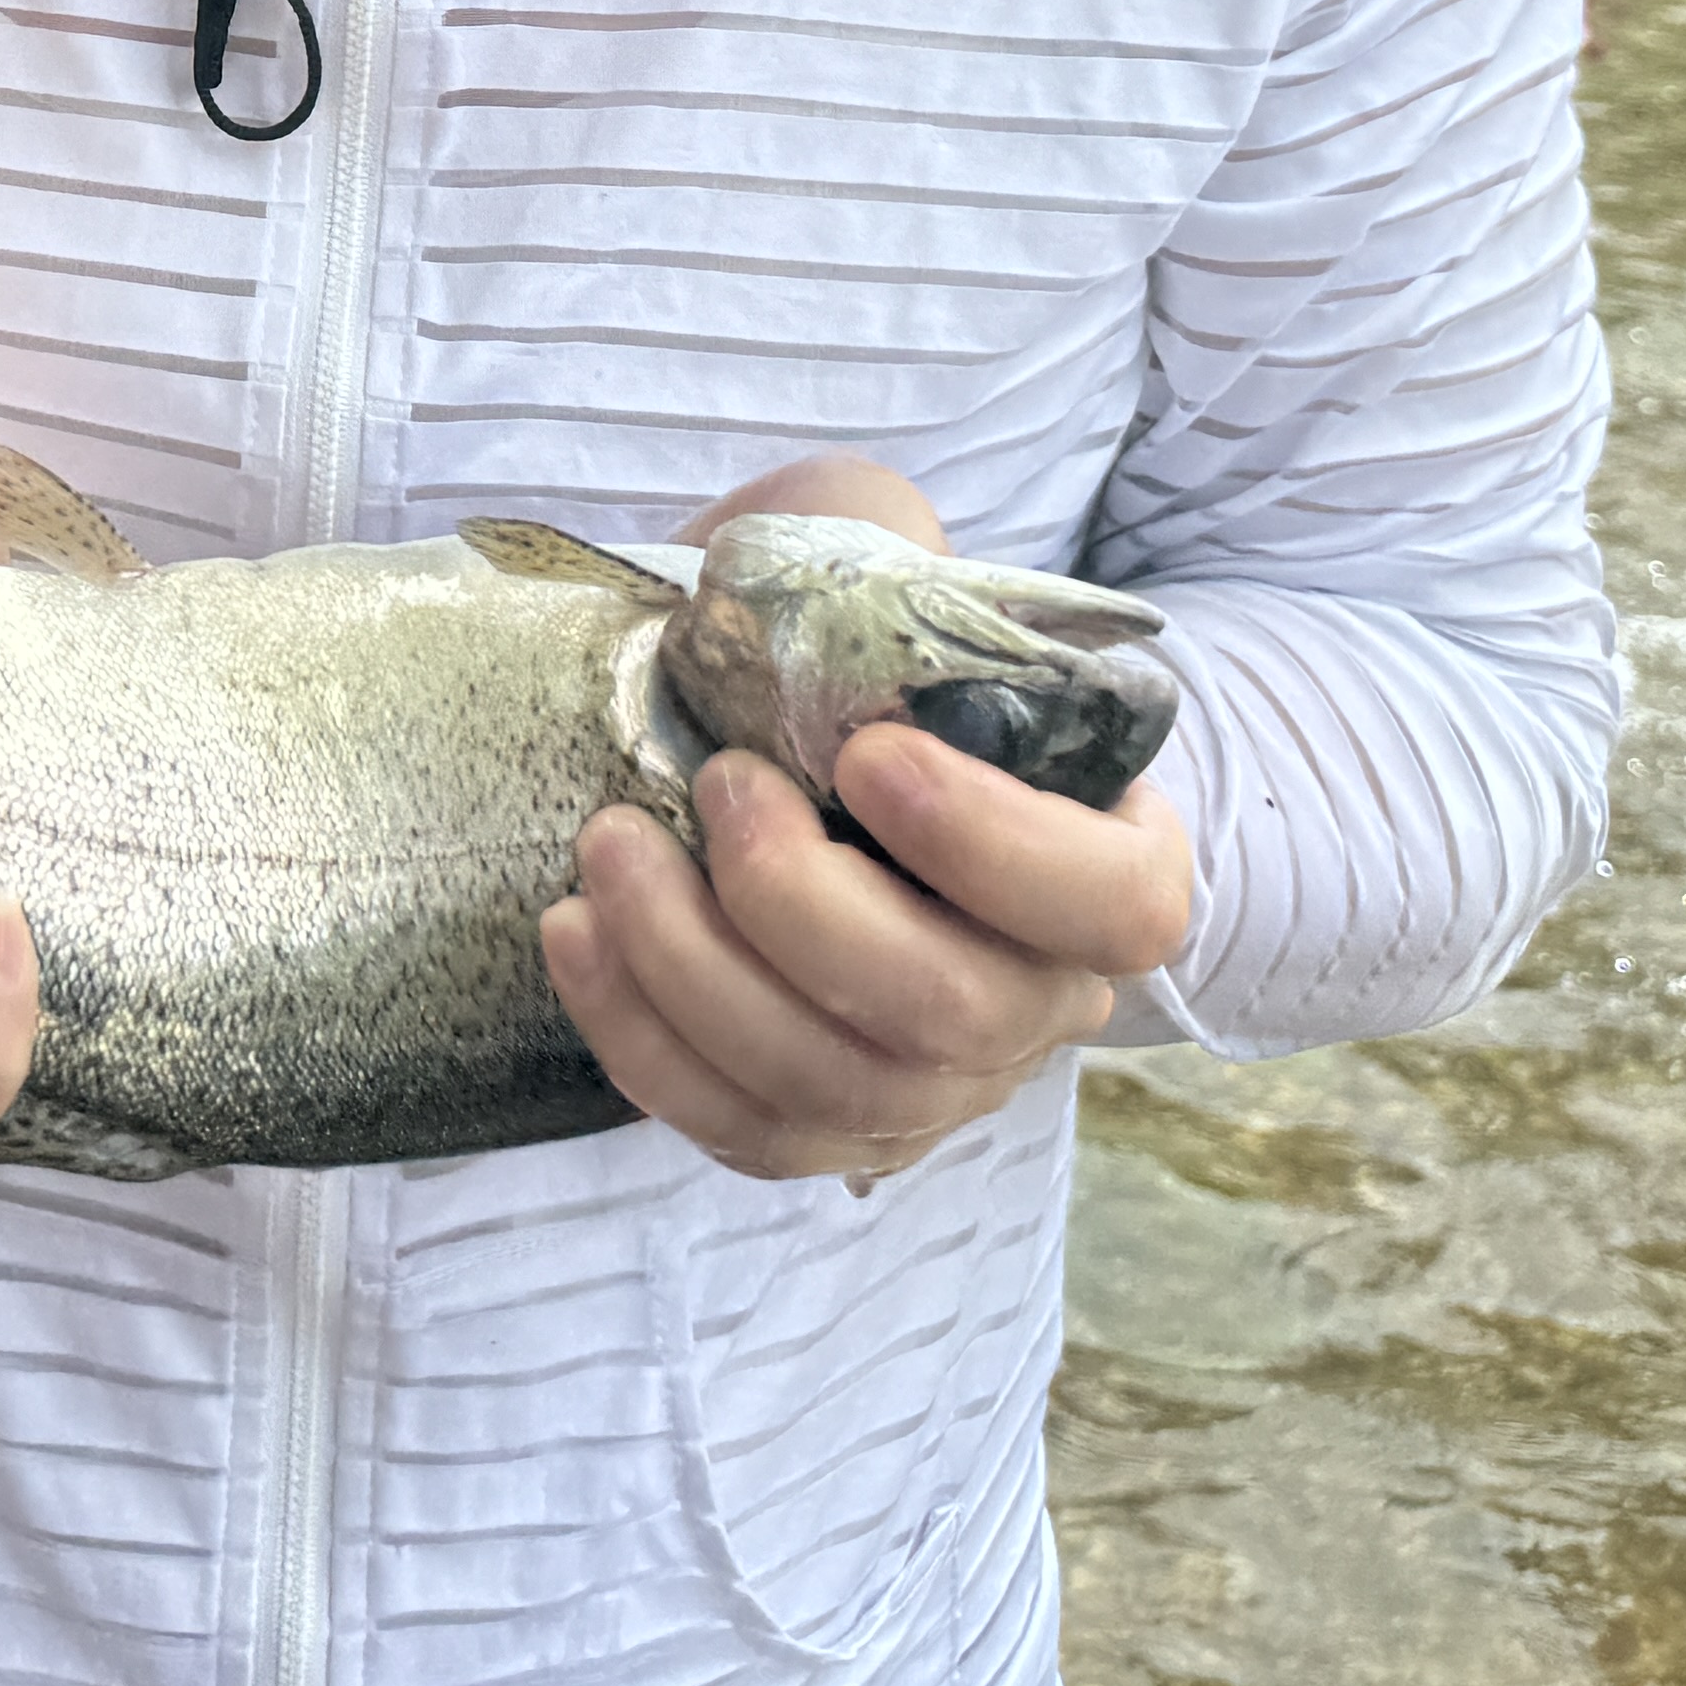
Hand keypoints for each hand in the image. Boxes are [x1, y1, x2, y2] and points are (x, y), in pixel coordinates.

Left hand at [541, 459, 1190, 1185]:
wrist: (810, 761)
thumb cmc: (875, 671)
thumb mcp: (899, 575)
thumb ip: (885, 554)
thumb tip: (820, 567)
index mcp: (1105, 868)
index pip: (1111, 903)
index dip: (994, 848)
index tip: (867, 755)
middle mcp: (1038, 1002)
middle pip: (947, 1012)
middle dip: (804, 906)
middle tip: (716, 785)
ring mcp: (936, 1088)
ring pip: (829, 1085)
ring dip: (696, 972)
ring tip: (607, 847)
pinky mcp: (824, 1129)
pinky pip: (740, 1131)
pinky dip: (644, 1041)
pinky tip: (574, 934)